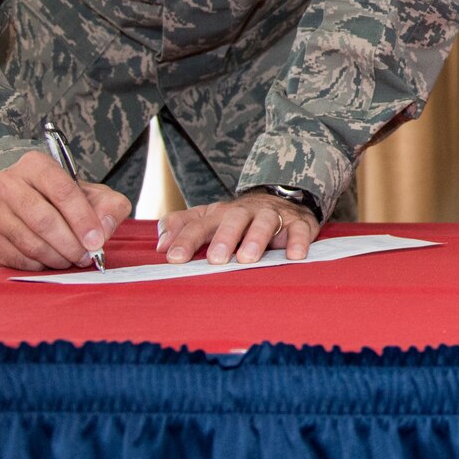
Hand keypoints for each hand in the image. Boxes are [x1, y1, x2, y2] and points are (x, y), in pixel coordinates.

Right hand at [0, 150, 131, 270]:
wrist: (32, 203)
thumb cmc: (65, 199)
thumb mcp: (95, 194)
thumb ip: (110, 206)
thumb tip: (104, 228)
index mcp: (36, 164)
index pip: (62, 191)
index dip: (82, 219)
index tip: (96, 241)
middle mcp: (8, 183)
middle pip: (43, 220)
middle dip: (70, 243)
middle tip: (86, 256)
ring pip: (29, 242)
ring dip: (56, 257)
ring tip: (72, 259)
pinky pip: (15, 258)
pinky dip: (38, 265)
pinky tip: (51, 261)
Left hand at [158, 191, 318, 264]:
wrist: (282, 198)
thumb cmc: (239, 218)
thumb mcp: (209, 218)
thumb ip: (182, 228)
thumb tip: (159, 245)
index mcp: (220, 213)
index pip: (200, 224)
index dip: (186, 240)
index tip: (174, 258)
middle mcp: (246, 212)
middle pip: (234, 219)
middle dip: (224, 238)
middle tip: (216, 259)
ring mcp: (273, 216)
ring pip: (265, 221)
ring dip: (256, 238)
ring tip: (248, 257)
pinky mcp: (298, 223)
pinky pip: (299, 230)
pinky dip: (297, 241)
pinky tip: (294, 256)